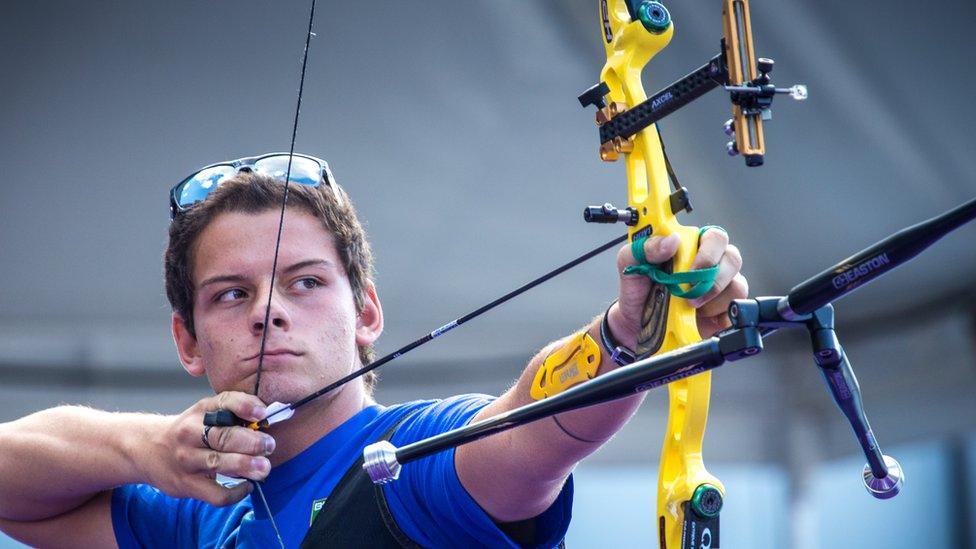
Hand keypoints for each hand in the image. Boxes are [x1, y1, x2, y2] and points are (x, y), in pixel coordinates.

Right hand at [138, 392, 275, 505]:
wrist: (147, 449)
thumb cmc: (188, 431)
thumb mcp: (204, 414)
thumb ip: (232, 414)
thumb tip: (267, 421)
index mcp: (201, 412)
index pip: (224, 403)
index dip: (245, 406)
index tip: (263, 412)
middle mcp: (191, 433)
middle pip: (224, 436)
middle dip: (251, 442)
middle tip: (269, 445)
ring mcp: (187, 460)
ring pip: (218, 463)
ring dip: (245, 465)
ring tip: (264, 468)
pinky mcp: (186, 484)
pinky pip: (215, 493)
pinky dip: (235, 493)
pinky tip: (247, 487)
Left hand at [614, 228, 746, 342]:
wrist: (635, 323)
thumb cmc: (637, 289)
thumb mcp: (631, 263)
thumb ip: (646, 247)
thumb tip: (671, 241)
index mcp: (692, 246)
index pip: (715, 237)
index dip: (709, 252)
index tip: (691, 270)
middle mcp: (711, 263)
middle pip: (733, 259)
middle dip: (713, 279)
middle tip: (690, 294)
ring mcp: (720, 288)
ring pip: (737, 286)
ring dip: (712, 300)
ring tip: (689, 307)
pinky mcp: (723, 311)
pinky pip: (734, 310)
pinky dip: (718, 316)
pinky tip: (699, 317)